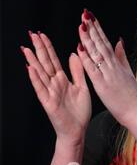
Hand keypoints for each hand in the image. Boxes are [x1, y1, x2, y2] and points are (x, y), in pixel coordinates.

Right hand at [22, 31, 90, 145]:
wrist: (78, 129)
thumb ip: (77, 71)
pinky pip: (41, 89)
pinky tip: (30, 69)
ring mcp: (50, 93)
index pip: (53, 60)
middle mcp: (54, 84)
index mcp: (62, 79)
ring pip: (40, 73)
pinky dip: (36, 79)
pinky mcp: (48, 103)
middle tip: (31, 34)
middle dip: (38, 48)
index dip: (47, 47)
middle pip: (45, 63)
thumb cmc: (79, 110)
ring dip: (33, 61)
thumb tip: (73, 54)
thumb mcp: (82, 86)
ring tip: (26, 48)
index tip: (42, 34)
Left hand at [76, 9, 136, 125]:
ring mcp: (108, 74)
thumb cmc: (132, 96)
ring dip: (88, 38)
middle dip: (92, 28)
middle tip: (85, 14)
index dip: (98, 29)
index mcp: (117, 63)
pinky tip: (80, 48)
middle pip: (100, 44)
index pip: (105, 42)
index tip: (91, 17)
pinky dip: (86, 58)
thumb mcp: (128, 72)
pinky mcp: (102, 85)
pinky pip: (93, 69)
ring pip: (96, 53)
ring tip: (81, 25)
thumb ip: (122, 56)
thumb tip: (119, 40)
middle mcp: (112, 66)